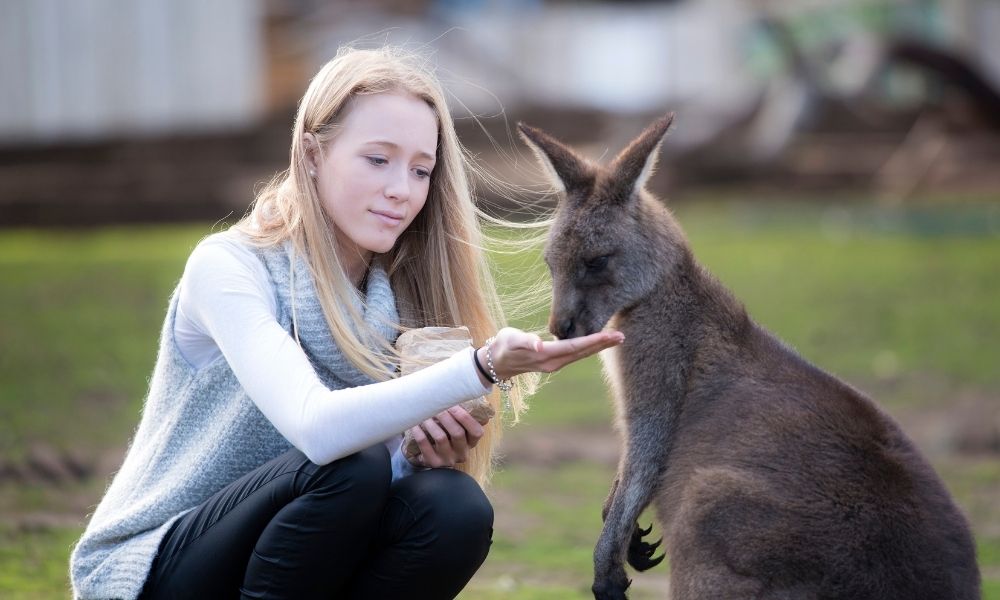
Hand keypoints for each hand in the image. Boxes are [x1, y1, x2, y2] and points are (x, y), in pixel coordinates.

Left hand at [407, 405, 486, 467]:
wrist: (429, 457)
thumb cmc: (444, 435)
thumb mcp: (456, 429)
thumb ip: (459, 416)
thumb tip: (455, 390)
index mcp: (470, 443)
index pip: (476, 432)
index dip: (466, 418)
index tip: (454, 405)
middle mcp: (462, 453)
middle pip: (457, 433)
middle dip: (446, 417)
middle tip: (436, 406)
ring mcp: (447, 459)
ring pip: (440, 438)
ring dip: (431, 422)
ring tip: (424, 413)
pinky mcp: (433, 463)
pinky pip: (425, 445)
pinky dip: (419, 432)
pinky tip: (414, 424)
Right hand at [478, 327, 623, 379]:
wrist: (496, 362)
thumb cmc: (503, 346)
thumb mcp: (510, 340)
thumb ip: (525, 341)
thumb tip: (539, 343)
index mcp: (546, 355)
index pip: (575, 347)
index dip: (593, 341)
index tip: (609, 336)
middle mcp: (554, 363)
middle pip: (582, 352)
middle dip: (602, 344)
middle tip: (621, 336)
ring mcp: (554, 364)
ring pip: (581, 355)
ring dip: (598, 347)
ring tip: (615, 339)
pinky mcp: (554, 362)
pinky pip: (575, 354)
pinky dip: (588, 348)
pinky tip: (597, 342)